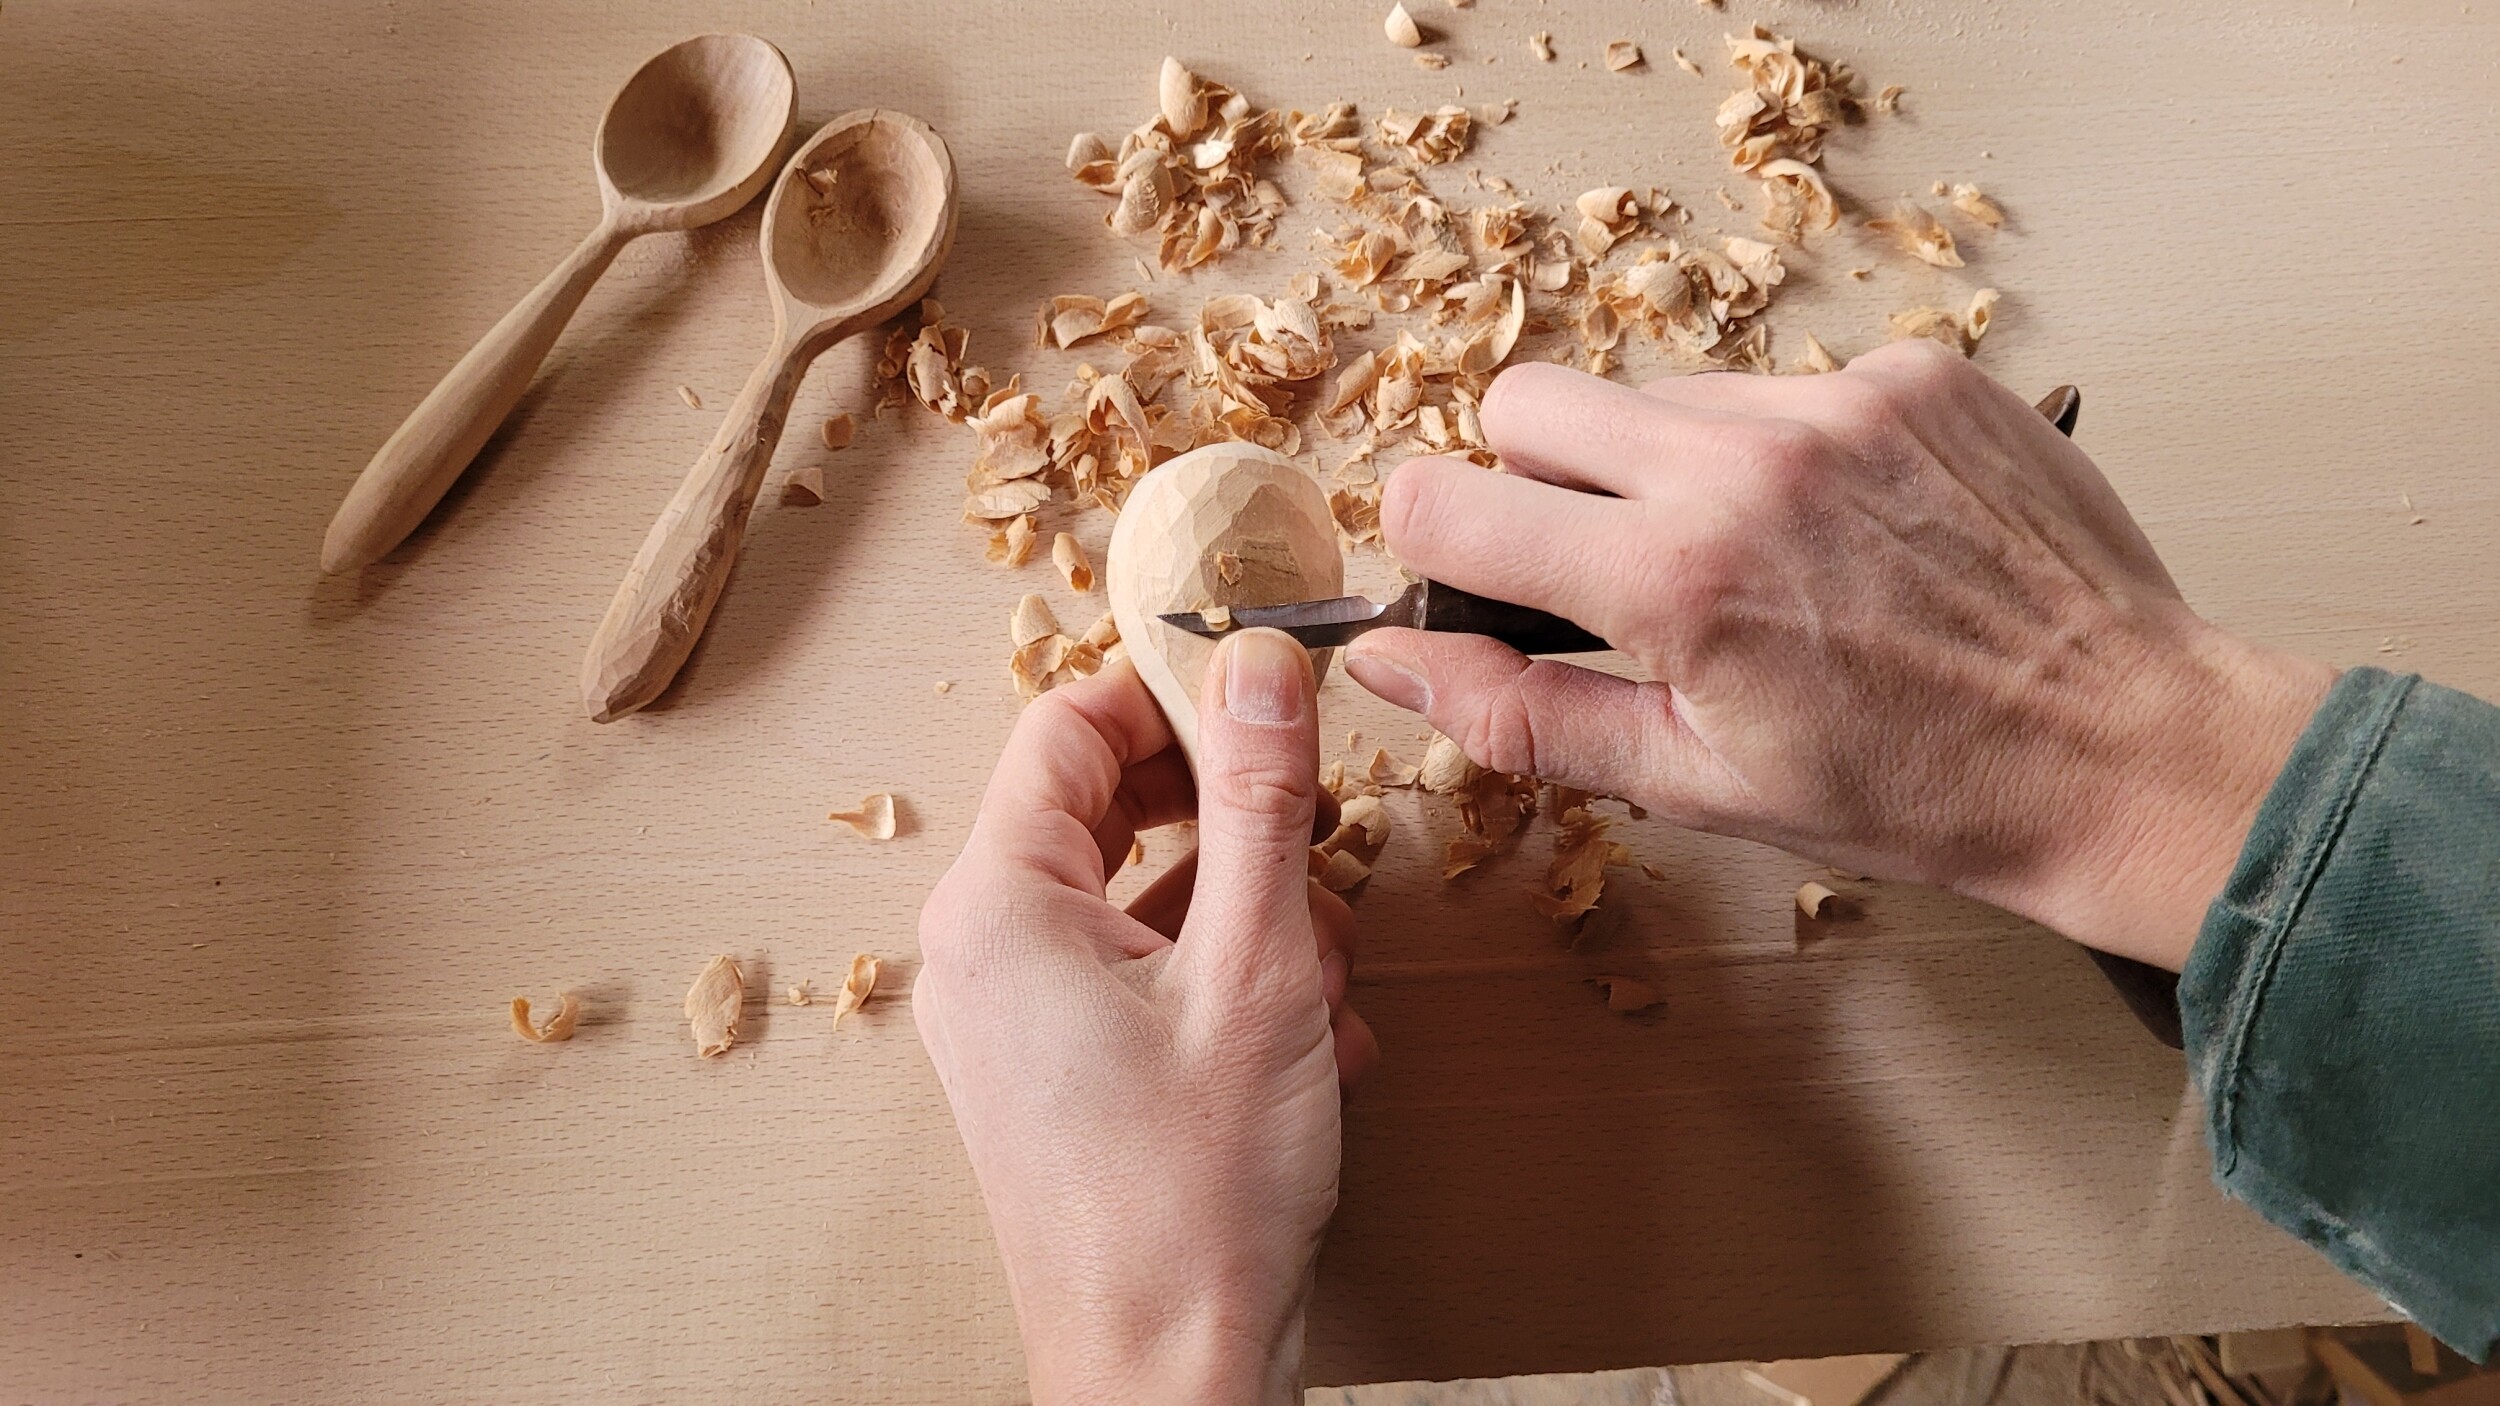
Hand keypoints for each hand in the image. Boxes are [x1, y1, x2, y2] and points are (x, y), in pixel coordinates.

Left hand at [915, 633, 1376, 1405]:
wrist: (1169, 1377)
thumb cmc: (1195, 1196)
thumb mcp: (1256, 969)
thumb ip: (1257, 800)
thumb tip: (1256, 661)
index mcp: (1000, 907)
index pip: (1068, 728)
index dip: (1171, 696)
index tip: (1266, 693)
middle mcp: (987, 955)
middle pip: (1112, 813)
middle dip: (1234, 827)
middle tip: (1318, 848)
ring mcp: (1020, 1022)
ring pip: (1148, 901)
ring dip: (1256, 921)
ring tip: (1324, 990)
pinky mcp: (1062, 1076)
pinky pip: (1147, 980)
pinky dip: (1232, 989)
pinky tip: (1315, 1048)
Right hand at [1343, 345, 2333, 969]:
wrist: (2121, 747)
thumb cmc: (1919, 791)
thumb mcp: (1694, 782)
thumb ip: (1518, 714)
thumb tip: (1388, 661)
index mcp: (1672, 576)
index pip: (1447, 499)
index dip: (1435, 547)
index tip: (1469, 580)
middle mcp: (1744, 461)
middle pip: (1528, 402)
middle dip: (1531, 481)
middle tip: (1604, 570)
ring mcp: (1837, 402)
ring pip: (1657, 391)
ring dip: (1664, 466)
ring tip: (1751, 564)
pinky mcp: (1913, 374)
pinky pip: (1777, 385)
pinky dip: (1778, 449)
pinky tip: (1840, 531)